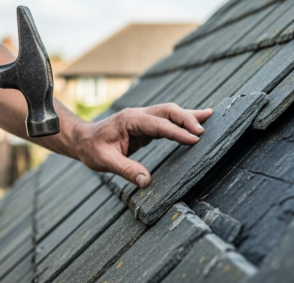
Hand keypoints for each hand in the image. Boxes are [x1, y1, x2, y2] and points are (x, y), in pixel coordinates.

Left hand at [72, 104, 212, 187]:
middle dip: (187, 119)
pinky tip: (196, 123)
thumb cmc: (92, 149)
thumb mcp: (105, 162)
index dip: (177, 132)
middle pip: (168, 111)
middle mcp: (139, 115)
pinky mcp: (146, 125)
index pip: (158, 125)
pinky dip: (182, 121)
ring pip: (170, 112)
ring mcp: (143, 118)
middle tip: (204, 131)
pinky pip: (167, 120)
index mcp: (130, 120)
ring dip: (189, 116)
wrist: (83, 140)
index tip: (195, 140)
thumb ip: (126, 170)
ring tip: (210, 116)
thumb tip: (147, 181)